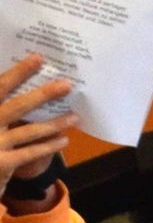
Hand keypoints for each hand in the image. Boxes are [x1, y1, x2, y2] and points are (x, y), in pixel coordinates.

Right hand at [0, 54, 79, 193]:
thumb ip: (5, 103)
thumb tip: (19, 80)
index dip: (18, 72)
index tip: (38, 58)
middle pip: (16, 106)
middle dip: (43, 95)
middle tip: (67, 84)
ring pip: (29, 131)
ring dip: (55, 123)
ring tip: (74, 117)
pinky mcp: (2, 164)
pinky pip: (30, 153)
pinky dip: (49, 146)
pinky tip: (64, 140)